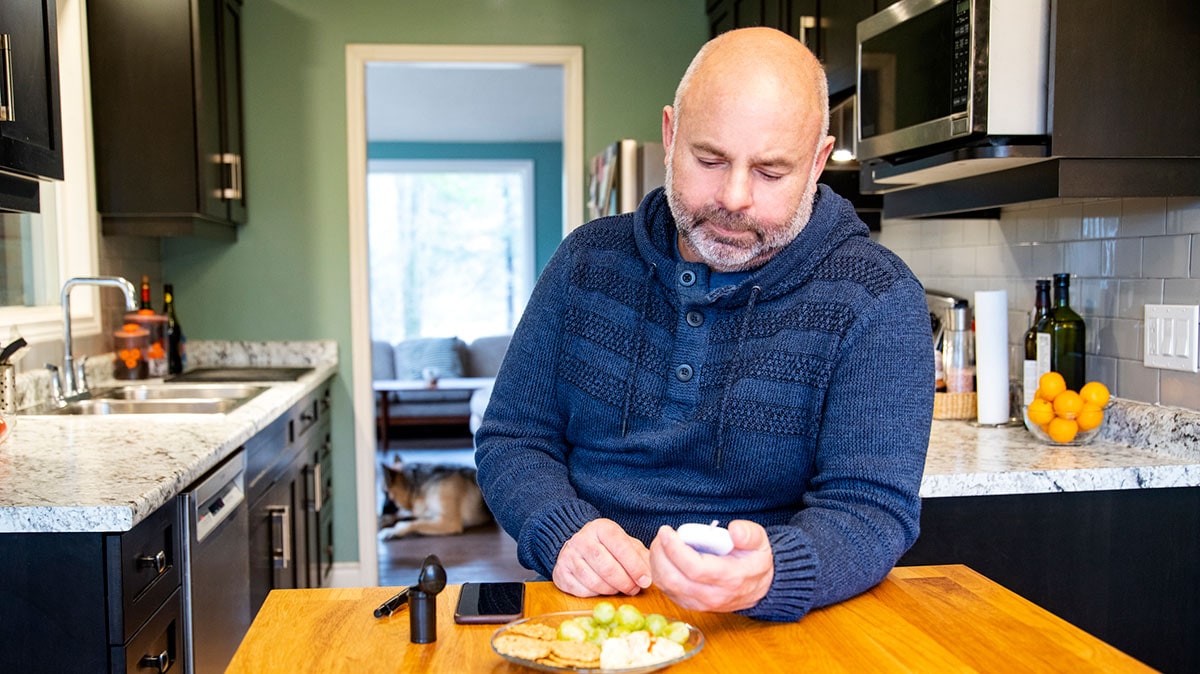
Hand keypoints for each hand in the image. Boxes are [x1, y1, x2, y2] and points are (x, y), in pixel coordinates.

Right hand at [552, 518, 652, 596]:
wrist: (577, 546)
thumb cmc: (607, 547)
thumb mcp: (625, 544)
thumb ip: (640, 556)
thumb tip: (651, 575)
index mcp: (601, 528)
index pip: (621, 547)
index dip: (635, 567)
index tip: (646, 580)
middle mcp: (582, 539)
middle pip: (607, 567)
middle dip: (625, 582)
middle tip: (634, 589)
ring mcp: (568, 556)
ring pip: (594, 581)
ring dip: (612, 590)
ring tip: (620, 589)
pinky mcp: (560, 573)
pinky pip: (581, 590)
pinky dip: (596, 594)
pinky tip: (602, 589)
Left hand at [649, 519, 773, 612]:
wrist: (759, 588)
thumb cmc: (755, 561)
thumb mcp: (760, 542)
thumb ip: (749, 534)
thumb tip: (734, 530)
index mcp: (730, 578)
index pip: (695, 568)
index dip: (675, 549)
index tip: (667, 531)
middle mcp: (713, 595)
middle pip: (674, 579)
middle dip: (661, 555)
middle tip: (661, 535)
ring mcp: (700, 604)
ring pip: (667, 586)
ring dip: (657, 564)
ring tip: (661, 544)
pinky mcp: (691, 605)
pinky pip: (667, 591)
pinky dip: (659, 573)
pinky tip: (664, 558)